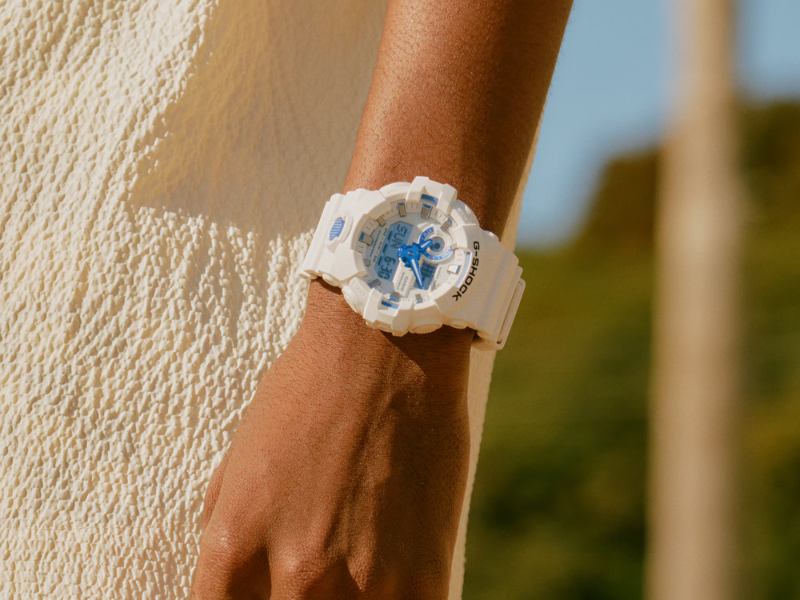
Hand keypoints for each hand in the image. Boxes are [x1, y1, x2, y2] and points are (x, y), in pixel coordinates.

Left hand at [193, 280, 473, 598]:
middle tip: (307, 574)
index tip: (261, 594)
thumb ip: (225, 533)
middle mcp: (294, 576)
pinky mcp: (423, 579)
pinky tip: (387, 577)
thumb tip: (228, 589)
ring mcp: (363, 582)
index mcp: (233, 544)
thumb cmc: (306, 390)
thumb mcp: (238, 460)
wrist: (386, 347)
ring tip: (351, 566)